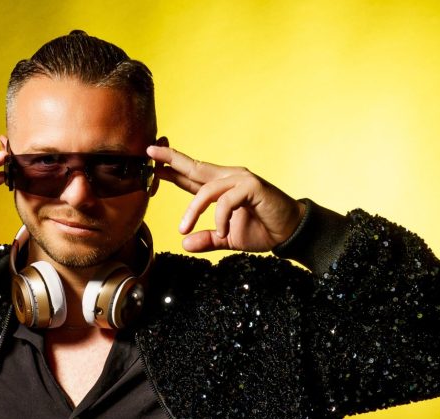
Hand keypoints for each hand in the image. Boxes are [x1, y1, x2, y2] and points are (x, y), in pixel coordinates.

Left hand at [147, 144, 305, 253]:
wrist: (288, 233)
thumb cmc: (261, 231)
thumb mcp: (226, 238)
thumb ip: (207, 240)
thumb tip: (185, 244)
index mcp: (221, 187)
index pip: (192, 175)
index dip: (172, 169)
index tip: (152, 164)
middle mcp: (229, 178)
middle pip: (195, 166)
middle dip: (171, 159)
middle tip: (150, 153)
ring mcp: (241, 179)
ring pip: (206, 189)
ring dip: (192, 211)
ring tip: (184, 229)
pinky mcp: (252, 187)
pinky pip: (226, 200)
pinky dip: (220, 218)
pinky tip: (222, 232)